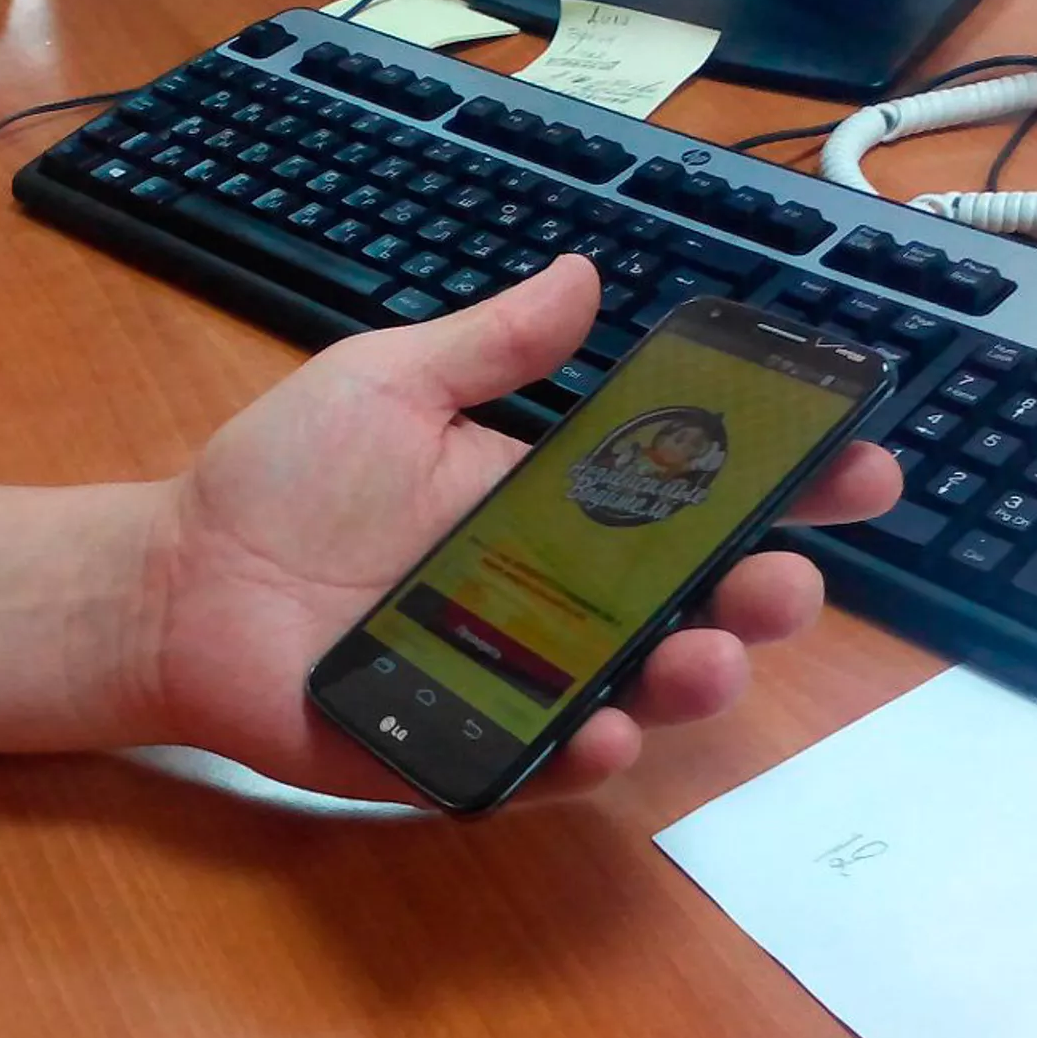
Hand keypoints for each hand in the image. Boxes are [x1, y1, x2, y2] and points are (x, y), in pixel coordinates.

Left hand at [131, 257, 899, 804]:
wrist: (180, 582)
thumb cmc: (280, 480)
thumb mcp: (387, 386)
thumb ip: (488, 348)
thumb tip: (583, 276)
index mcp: (551, 505)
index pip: (690, 494)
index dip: (782, 484)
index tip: (856, 467)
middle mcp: (555, 596)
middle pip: (693, 603)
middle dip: (764, 593)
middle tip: (786, 579)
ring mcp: (518, 677)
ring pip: (641, 690)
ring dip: (696, 677)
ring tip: (709, 654)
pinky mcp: (467, 749)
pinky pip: (547, 761)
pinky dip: (586, 752)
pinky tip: (607, 728)